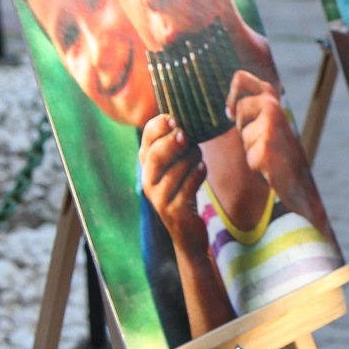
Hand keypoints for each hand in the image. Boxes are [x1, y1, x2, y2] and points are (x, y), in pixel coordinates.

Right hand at [140, 114, 208, 251]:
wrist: (187, 233)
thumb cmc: (184, 190)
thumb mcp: (177, 166)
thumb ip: (178, 144)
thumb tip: (189, 116)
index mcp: (147, 165)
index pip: (146, 139)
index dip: (158, 126)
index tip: (174, 119)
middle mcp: (148, 181)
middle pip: (155, 155)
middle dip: (172, 142)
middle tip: (186, 134)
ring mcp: (158, 198)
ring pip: (174, 171)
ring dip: (191, 159)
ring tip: (198, 156)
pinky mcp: (173, 212)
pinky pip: (187, 187)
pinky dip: (197, 175)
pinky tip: (203, 169)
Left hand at [228, 71, 331, 241]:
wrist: (300, 179)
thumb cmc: (280, 152)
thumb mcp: (266, 124)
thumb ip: (253, 110)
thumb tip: (229, 109)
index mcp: (272, 99)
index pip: (240, 78)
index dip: (231, 94)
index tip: (231, 112)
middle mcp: (272, 107)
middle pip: (239, 107)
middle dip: (243, 125)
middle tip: (260, 136)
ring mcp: (270, 126)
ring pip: (244, 134)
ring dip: (251, 148)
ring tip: (270, 152)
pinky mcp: (267, 147)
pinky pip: (250, 156)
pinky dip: (257, 164)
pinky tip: (272, 164)